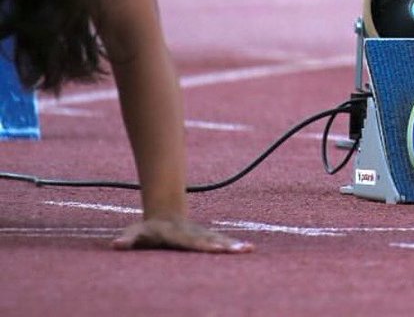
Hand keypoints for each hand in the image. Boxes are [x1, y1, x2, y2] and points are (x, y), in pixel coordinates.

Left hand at [111, 216, 251, 252]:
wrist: (165, 211)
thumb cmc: (149, 228)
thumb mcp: (136, 232)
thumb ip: (128, 239)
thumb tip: (115, 245)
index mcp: (178, 235)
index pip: (192, 242)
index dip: (204, 245)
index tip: (216, 248)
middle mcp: (193, 234)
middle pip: (211, 241)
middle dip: (226, 246)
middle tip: (242, 250)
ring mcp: (201, 235)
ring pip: (220, 240)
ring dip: (234, 245)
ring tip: (250, 250)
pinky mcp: (207, 238)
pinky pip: (222, 242)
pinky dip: (234, 246)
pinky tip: (248, 250)